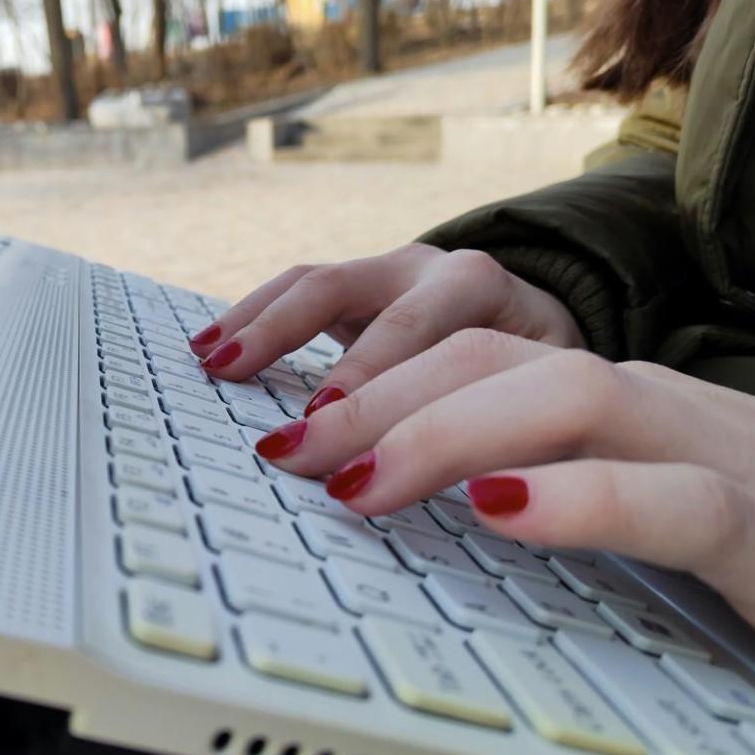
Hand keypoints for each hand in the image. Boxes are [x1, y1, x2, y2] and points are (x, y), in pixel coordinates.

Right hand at [190, 245, 584, 412]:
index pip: (415, 325)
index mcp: (479, 287)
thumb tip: (479, 487)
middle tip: (238, 382)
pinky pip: (294, 293)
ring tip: (207, 360)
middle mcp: (427, 267)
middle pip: (343, 287)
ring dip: (254, 321)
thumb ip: (509, 423)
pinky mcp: (357, 290)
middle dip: (287, 338)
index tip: (324, 419)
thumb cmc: (546, 377)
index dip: (368, 373)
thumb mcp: (546, 397)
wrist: (546, 330)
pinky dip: (251, 318)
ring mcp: (386, 272)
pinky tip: (211, 347)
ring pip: (309, 282)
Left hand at [254, 329, 754, 681]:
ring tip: (359, 481)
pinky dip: (581, 499)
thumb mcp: (633, 483)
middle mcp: (647, 402)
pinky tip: (503, 512)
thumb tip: (422, 487)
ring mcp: (710, 449)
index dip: (368, 378)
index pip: (469, 352)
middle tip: (287, 454)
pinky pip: (672, 498)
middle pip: (493, 360)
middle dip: (376, 398)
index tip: (284, 427)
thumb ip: (543, 469)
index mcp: (605, 395)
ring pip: (568, 399)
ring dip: (447, 433)